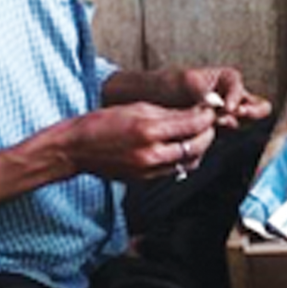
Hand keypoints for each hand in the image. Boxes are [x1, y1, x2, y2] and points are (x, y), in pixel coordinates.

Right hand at [52, 101, 216, 180]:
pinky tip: (181, 147)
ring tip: (198, 134)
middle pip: (196, 146)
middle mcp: (151, 153)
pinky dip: (183, 159)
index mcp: (148, 130)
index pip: (192, 124)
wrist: (76, 148)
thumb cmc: (102, 123)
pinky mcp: (144, 179)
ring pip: (189, 162)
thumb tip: (193, 112)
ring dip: (199, 148)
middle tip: (209, 122)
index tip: (210, 110)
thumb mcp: (136, 107)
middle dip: (207, 133)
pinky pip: (174, 170)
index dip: (206, 116)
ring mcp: (148, 170)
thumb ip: (167, 112)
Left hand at [170, 66, 272, 128]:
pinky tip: (210, 134)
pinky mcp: (215, 129)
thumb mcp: (181, 82)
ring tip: (219, 123)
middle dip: (252, 110)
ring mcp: (224, 114)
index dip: (236, 95)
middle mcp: (228, 96)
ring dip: (236, 123)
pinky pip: (228, 133)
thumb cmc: (164, 84)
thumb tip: (216, 103)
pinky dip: (223, 134)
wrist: (148, 102)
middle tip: (238, 115)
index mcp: (222, 78)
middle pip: (253, 103)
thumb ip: (200, 91)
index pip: (237, 83)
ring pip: (244, 120)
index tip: (228, 107)